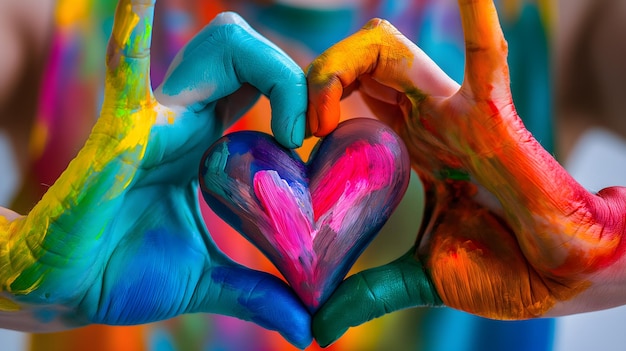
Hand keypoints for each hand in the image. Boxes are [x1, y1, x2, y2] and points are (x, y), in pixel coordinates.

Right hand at [0, 1, 310, 347]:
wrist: (64, 291)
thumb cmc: (123, 274)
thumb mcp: (209, 282)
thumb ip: (260, 295)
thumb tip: (310, 332)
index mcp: (207, 146)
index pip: (262, 90)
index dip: (299, 101)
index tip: (318, 144)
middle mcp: (185, 121)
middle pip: (248, 57)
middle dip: (292, 79)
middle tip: (309, 135)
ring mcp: (154, 120)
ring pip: (217, 52)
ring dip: (268, 70)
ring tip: (293, 131)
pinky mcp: (120, 135)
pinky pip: (124, 75)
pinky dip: (129, 36)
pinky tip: (134, 1)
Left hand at [308, 0, 625, 345]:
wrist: (559, 278)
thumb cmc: (503, 268)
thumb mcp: (419, 276)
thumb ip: (368, 292)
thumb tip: (318, 329)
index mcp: (409, 147)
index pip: (348, 99)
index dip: (312, 106)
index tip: (290, 144)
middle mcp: (426, 119)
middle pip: (359, 65)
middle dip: (317, 79)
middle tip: (297, 126)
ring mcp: (456, 111)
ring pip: (391, 51)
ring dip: (345, 61)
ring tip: (320, 108)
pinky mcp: (493, 116)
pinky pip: (486, 59)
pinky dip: (478, 21)